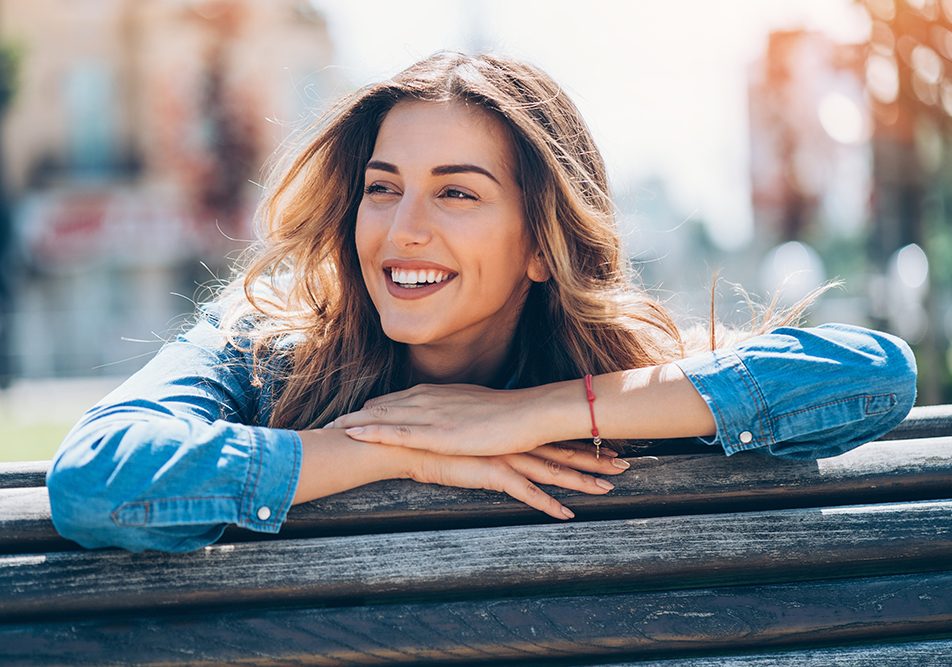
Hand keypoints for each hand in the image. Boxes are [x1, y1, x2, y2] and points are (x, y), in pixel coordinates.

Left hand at [326, 383, 550, 455]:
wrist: (527, 414)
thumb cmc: (507, 414)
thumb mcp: (475, 407)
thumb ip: (455, 411)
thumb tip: (448, 419)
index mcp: (437, 393)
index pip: (395, 400)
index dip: (372, 410)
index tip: (352, 417)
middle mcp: (428, 398)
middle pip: (381, 405)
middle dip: (354, 415)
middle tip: (328, 425)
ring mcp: (430, 414)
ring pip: (382, 416)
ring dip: (353, 423)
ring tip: (329, 429)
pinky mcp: (437, 433)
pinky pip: (397, 432)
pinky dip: (372, 432)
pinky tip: (353, 434)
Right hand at [409, 441, 628, 519]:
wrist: (406, 439)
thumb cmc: (431, 437)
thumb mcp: (464, 435)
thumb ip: (482, 436)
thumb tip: (492, 440)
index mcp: (509, 432)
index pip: (553, 437)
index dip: (581, 443)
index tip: (606, 446)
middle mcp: (513, 442)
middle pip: (562, 451)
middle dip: (595, 459)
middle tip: (625, 464)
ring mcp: (504, 456)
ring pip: (552, 470)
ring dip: (581, 480)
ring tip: (608, 488)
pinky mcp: (491, 472)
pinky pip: (526, 493)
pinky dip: (547, 504)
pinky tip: (566, 515)